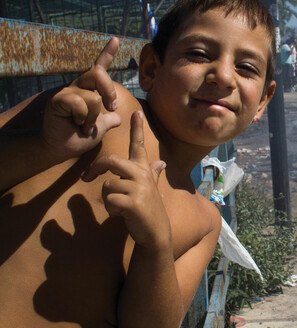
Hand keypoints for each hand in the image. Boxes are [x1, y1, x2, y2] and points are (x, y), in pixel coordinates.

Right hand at [42, 37, 121, 159]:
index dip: (107, 53)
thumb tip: (118, 117)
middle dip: (109, 91)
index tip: (116, 39)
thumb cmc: (77, 138)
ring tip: (84, 125)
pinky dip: (83, 118)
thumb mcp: (99, 128)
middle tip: (110, 108)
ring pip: (93, 96)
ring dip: (93, 116)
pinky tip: (76, 124)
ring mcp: (67, 92)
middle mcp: (78, 87)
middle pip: (98, 73)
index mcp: (89, 90)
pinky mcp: (58, 100)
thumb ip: (108, 120)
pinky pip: (79, 103)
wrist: (60, 149)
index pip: (99, 68)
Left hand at [82, 111, 169, 249]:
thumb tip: (161, 163)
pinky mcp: (133, 202)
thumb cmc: (149, 210)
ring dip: (108, 199)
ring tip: (120, 207)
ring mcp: (138, 188)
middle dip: (95, 168)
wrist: (155, 232)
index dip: (137, 128)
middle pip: (111, 160)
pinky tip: (122, 214)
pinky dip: (111, 209)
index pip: (139, 145)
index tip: (136, 112)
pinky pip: (109, 199)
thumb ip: (153, 174)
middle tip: (86, 178)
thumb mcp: (151, 189)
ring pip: (107, 185)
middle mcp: (142, 175)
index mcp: (144, 170)